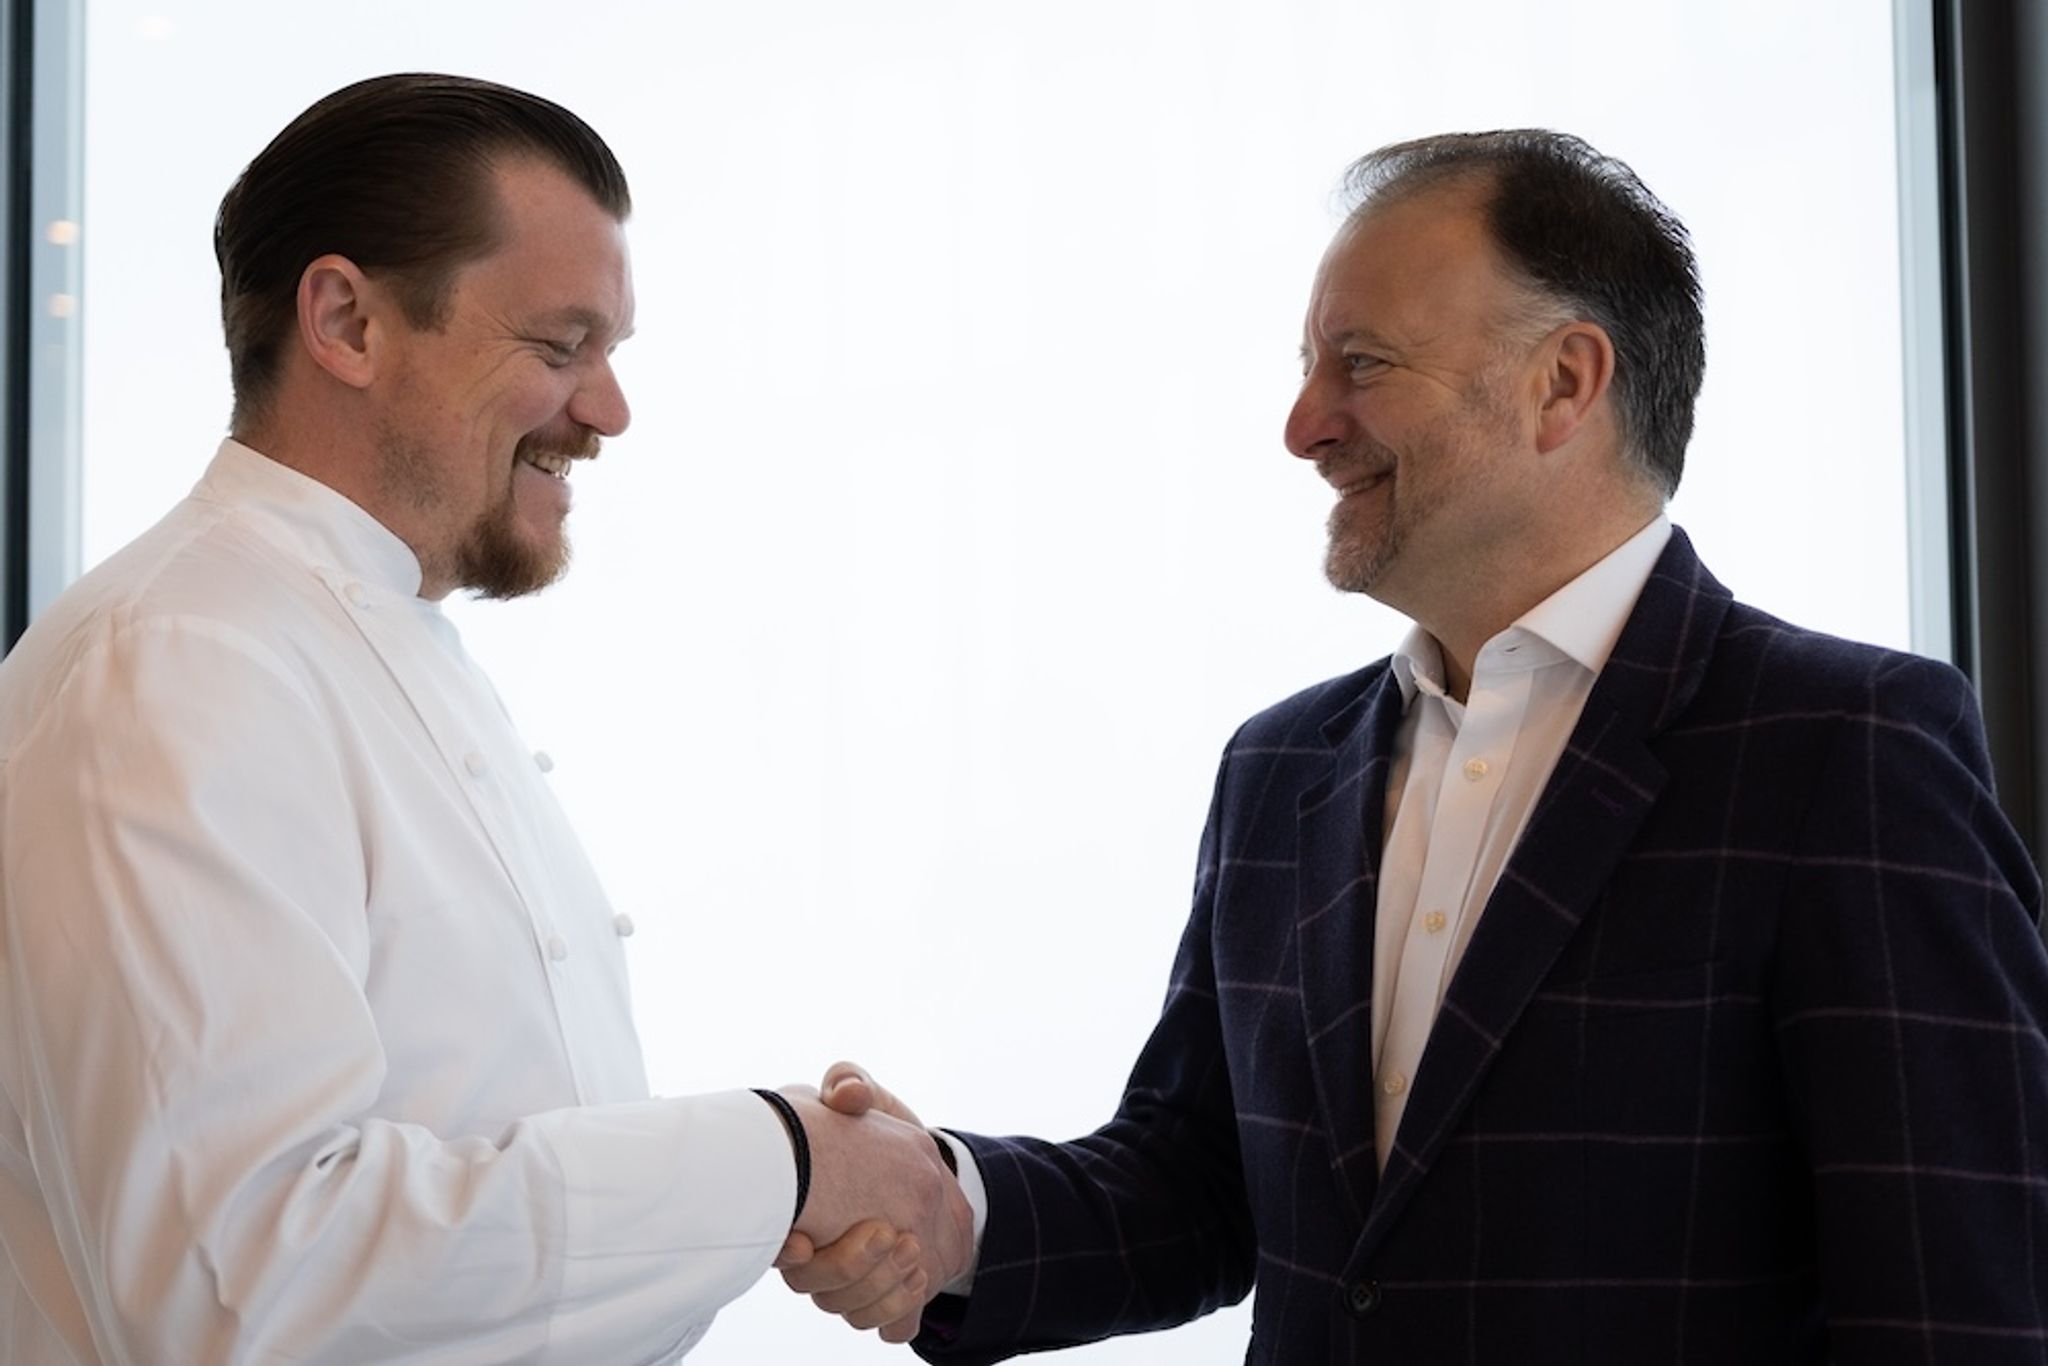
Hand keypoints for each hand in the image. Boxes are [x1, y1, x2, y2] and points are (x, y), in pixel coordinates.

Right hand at [777, 1063, 959, 1343]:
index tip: (801, 1244)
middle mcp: (814, 1252)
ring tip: (913, 1253)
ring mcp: (848, 1279)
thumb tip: (849, 1096)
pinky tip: (918, 1282)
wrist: (918, 1161)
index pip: (780, 1250)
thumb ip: (849, 1085)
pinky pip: (887, 1327)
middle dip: (851, 1267)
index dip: (786, 1254)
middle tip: (887, 1235)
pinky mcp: (885, 1297)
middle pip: (816, 1289)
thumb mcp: (857, 1096)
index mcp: (800, 1210)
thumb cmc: (869, 1126)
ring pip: (851, 1310)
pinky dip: (900, 1313)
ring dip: (883, 1288)